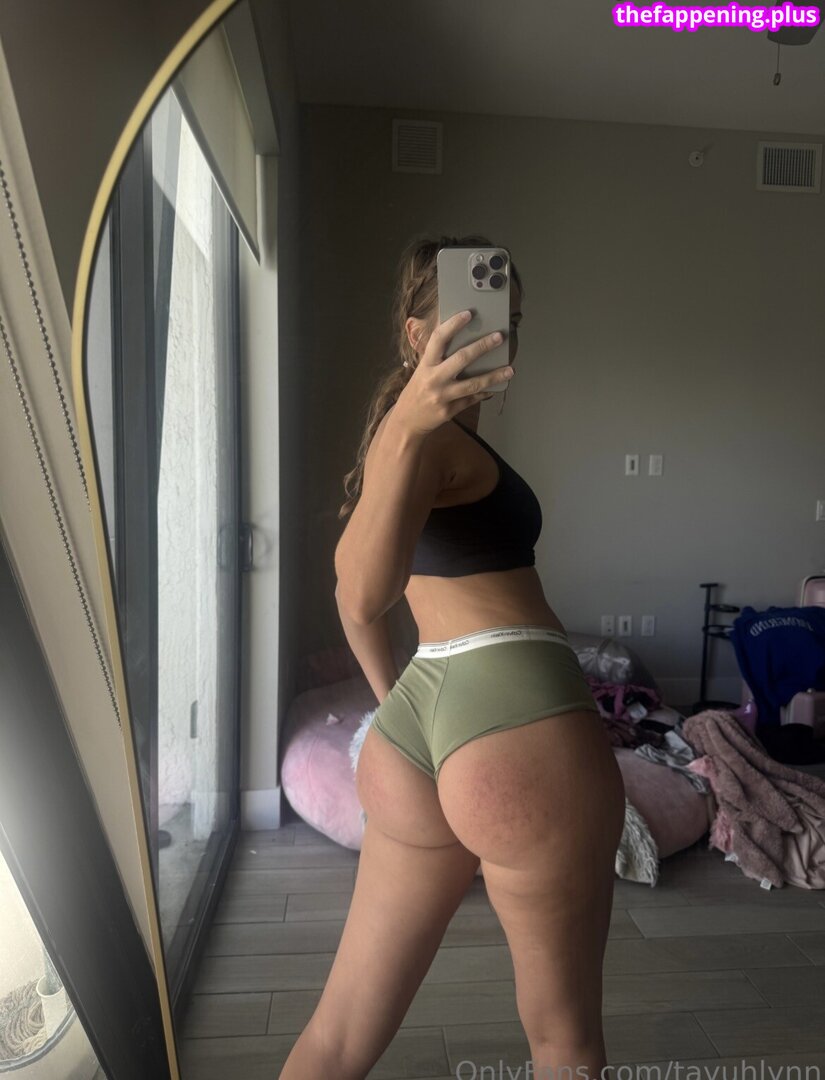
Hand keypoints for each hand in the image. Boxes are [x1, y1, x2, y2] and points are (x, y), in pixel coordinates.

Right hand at [393, 310, 513, 436]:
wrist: (407, 421)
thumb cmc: (417, 391)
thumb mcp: (422, 370)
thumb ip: (437, 357)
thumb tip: (459, 337)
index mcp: (425, 365)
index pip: (438, 339)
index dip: (453, 324)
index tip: (468, 314)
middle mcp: (434, 379)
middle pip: (461, 359)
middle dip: (482, 346)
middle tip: (499, 337)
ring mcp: (442, 396)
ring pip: (473, 384)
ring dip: (494, 376)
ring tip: (510, 370)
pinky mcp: (450, 411)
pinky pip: (472, 400)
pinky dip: (485, 392)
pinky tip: (496, 387)